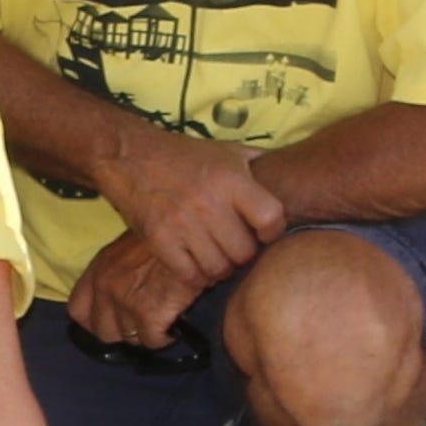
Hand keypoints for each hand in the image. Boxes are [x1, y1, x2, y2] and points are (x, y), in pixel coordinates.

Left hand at [62, 232, 215, 354]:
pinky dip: (164, 337)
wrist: (189, 237)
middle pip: (102, 331)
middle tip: (143, 322)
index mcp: (98, 269)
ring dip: (146, 333)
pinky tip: (173, 324)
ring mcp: (124, 302)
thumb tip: (116, 298)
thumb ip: (115, 272)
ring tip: (161, 319)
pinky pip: (152, 341)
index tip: (111, 321)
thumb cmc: (164, 238)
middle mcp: (105, 287)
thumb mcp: (128, 247)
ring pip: (130, 338)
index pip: (78, 311)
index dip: (94, 321)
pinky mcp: (148, 315)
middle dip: (123, 331)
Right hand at [90, 131, 282, 290]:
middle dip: (243, 254)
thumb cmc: (184, 155)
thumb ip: (260, 163)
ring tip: (215, 256)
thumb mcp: (227, 150)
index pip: (271, 220)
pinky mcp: (159, 240)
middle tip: (235, 247)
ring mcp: (182, 224)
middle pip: (244, 252)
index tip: (263, 231)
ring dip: (219, 267)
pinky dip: (195, 275)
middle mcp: (208, 202)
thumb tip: (296, 173)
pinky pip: (189, 275)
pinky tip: (195, 262)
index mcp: (230, 179)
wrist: (129, 155)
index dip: (272, 232)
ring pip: (218, 269)